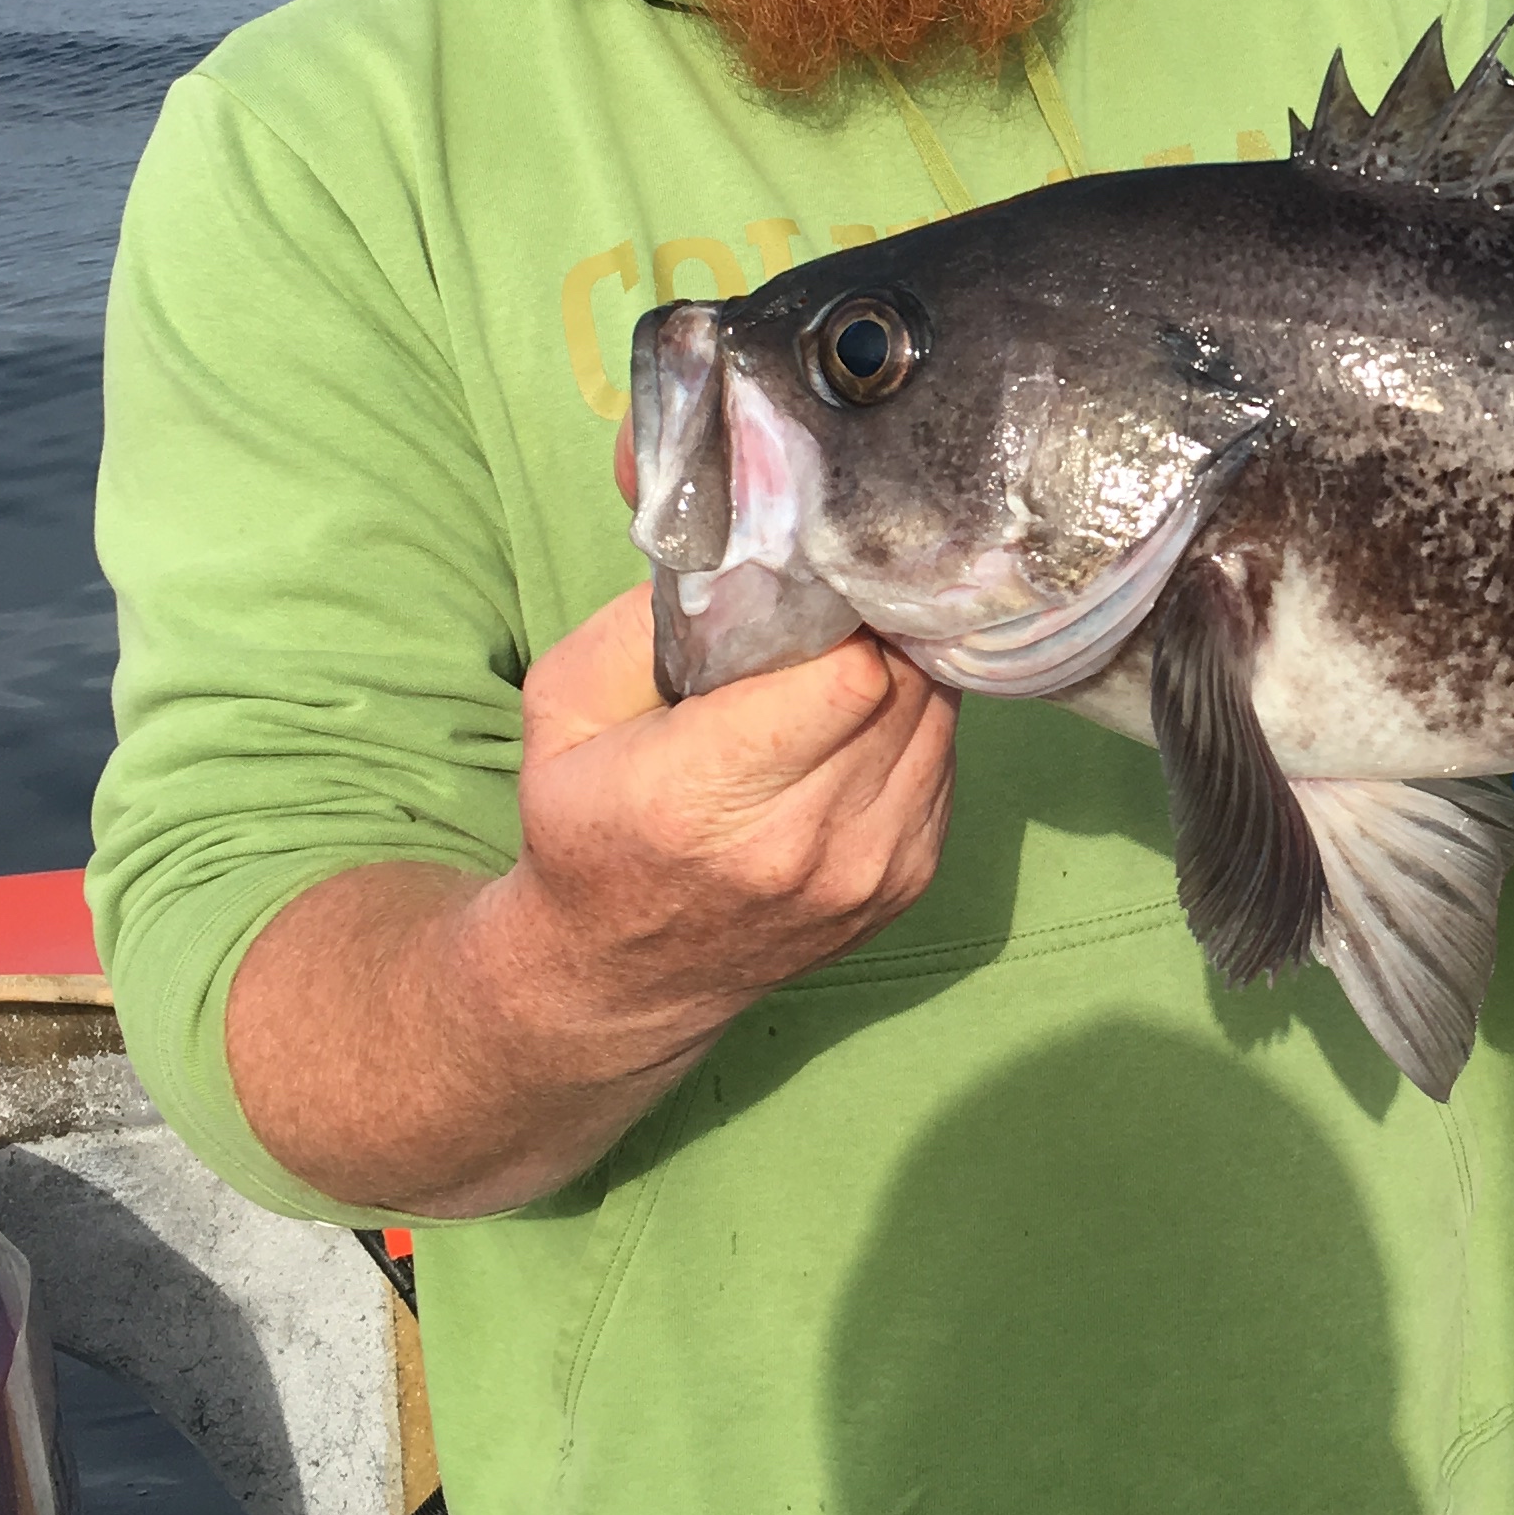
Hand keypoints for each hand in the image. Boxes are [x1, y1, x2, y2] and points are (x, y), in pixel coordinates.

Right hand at [507, 584, 958, 1067]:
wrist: (623, 974)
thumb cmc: (588, 824)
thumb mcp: (568, 704)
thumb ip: (649, 617)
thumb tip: (748, 541)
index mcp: (704, 795)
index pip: (850, 675)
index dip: (844, 615)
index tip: (818, 589)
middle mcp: (800, 845)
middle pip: (905, 687)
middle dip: (877, 632)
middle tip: (840, 607)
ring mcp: (866, 873)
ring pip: (940, 719)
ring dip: (905, 677)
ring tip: (847, 661)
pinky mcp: (908, 884)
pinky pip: (945, 763)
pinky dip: (916, 728)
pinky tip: (860, 724)